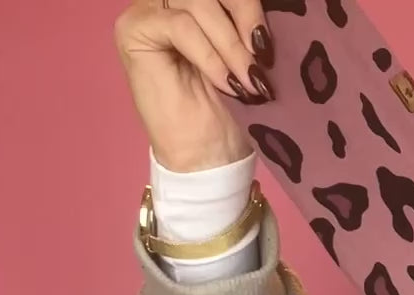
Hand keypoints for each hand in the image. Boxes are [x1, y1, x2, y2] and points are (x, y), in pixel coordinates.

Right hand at [115, 0, 274, 172]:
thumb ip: (250, 25)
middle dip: (244, 16)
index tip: (269, 46)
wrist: (206, 159)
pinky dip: (209, 55)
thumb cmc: (229, 115)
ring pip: (197, 1)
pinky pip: (179, 26)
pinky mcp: (134, 29)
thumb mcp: (250, 60)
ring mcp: (149, 11)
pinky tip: (226, 84)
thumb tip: (279, 5)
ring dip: (229, 44)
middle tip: (262, 60)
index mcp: (200, 2)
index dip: (249, 6)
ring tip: (246, 82)